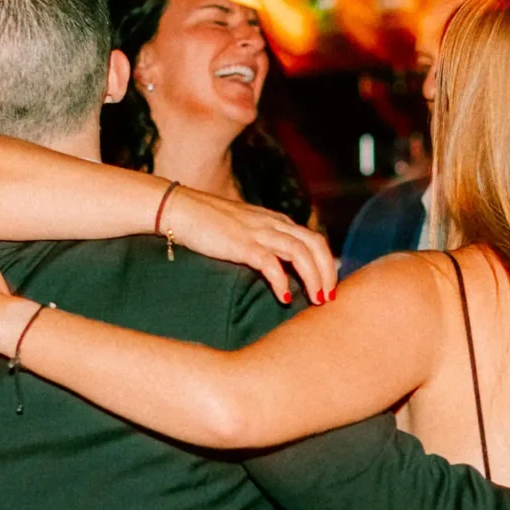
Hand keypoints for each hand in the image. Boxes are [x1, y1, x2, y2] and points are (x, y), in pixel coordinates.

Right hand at [162, 188, 337, 306]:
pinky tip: (284, 298)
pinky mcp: (241, 244)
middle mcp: (273, 224)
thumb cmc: (208, 223)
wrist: (179, 209)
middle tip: (329, 298)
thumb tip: (276, 269)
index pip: (313, 239)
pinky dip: (281, 281)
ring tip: (316, 300)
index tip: (328, 285)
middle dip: (328, 271)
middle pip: (315, 244)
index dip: (326, 262)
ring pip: (300, 252)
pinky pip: (270, 262)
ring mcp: (258, 232)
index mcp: (276, 221)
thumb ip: (262, 242)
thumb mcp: (244, 229)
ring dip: (313, 277)